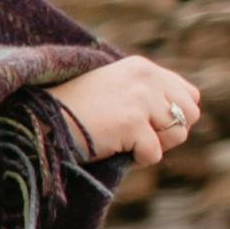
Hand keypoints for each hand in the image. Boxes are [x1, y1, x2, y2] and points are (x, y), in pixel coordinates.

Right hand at [56, 52, 206, 166]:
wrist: (39, 121)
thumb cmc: (72, 112)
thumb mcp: (114, 89)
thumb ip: (147, 94)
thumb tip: (181, 121)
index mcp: (142, 68)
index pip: (189, 95)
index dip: (175, 116)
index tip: (149, 125)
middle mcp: (146, 78)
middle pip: (190, 115)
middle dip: (170, 133)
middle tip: (139, 138)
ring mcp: (140, 99)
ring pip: (178, 134)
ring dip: (155, 146)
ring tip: (125, 143)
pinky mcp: (132, 123)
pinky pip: (154, 154)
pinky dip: (135, 160)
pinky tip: (112, 149)